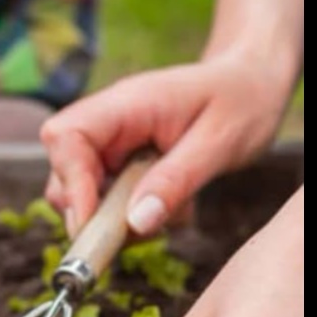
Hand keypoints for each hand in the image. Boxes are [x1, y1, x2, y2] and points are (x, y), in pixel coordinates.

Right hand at [42, 55, 290, 238]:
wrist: (252, 83)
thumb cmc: (241, 100)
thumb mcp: (220, 142)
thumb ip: (177, 181)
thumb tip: (135, 223)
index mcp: (125, 104)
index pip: (66, 137)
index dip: (71, 184)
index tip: (91, 224)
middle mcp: (109, 122)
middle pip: (64, 172)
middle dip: (91, 211)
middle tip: (136, 232)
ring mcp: (113, 144)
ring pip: (83, 192)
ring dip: (118, 219)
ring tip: (171, 212)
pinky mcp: (123, 163)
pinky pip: (109, 200)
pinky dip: (135, 217)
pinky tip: (174, 206)